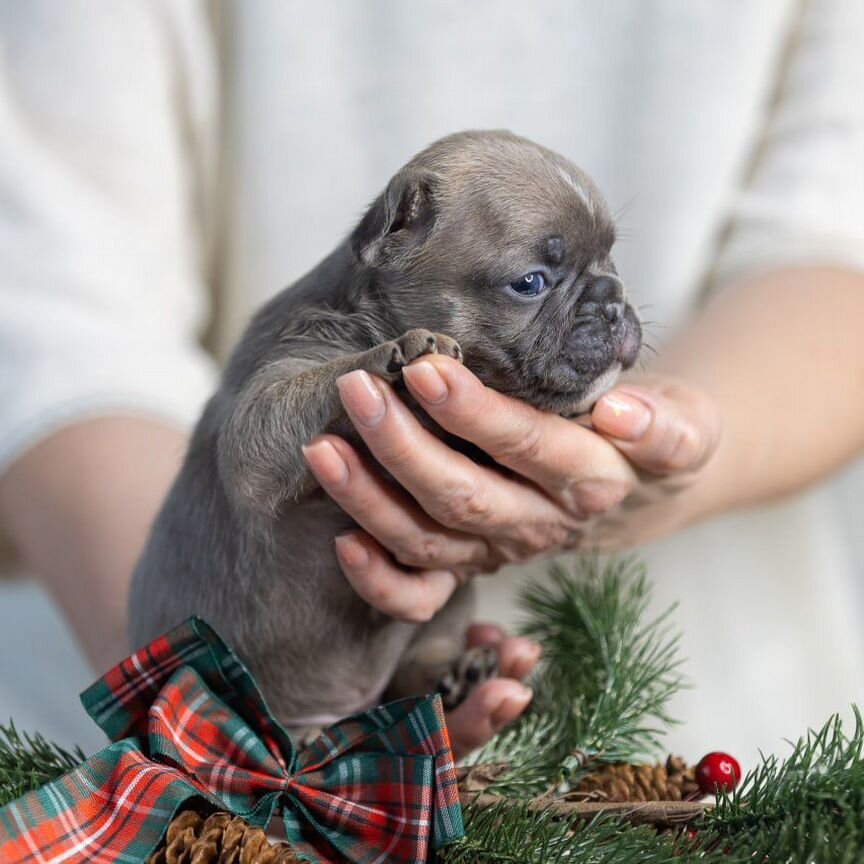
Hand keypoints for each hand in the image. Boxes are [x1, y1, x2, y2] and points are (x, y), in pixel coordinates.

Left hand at [301, 355, 719, 748]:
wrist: (637, 484)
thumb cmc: (652, 437)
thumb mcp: (686, 424)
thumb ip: (666, 424)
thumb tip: (622, 414)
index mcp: (590, 483)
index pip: (525, 447)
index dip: (472, 413)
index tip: (422, 368)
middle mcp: (538, 525)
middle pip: (462, 497)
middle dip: (402, 446)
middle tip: (355, 389)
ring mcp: (498, 549)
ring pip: (427, 539)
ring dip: (368, 500)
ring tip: (321, 448)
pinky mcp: (471, 561)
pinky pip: (421, 591)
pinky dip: (379, 580)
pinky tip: (340, 541)